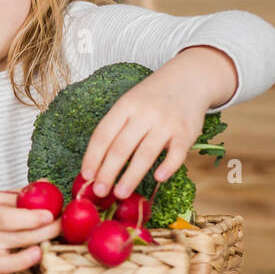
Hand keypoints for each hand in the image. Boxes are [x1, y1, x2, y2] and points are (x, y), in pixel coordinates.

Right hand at [0, 191, 61, 273]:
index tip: (50, 214)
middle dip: (44, 232)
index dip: (30, 217)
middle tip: (63, 225)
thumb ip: (20, 194)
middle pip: (16, 238)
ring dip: (23, 260)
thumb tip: (47, 186)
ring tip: (40, 253)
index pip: (8, 218)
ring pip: (5, 264)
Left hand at [79, 64, 209, 201]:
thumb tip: (97, 164)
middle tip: (99, 192)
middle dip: (107, 172)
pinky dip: (167, 166)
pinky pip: (176, 154)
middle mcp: (144, 114)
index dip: (92, 157)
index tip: (86, 176)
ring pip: (145, 154)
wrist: (188, 79)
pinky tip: (157, 179)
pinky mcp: (187, 132)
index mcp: (125, 106)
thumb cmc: (152, 98)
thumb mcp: (130, 103)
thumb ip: (117, 128)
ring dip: (131, 177)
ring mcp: (166, 123)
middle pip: (121, 148)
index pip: (103, 135)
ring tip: (120, 194)